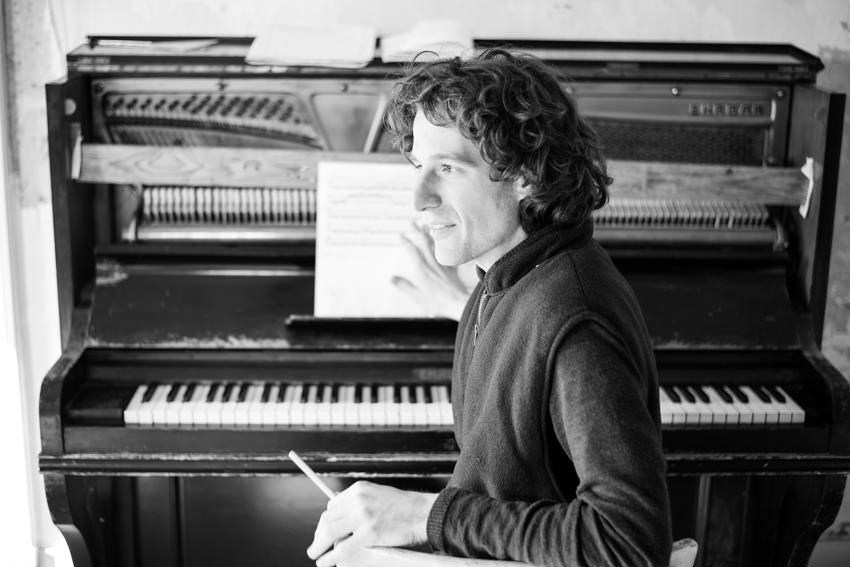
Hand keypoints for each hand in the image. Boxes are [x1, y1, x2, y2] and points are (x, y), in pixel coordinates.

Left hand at [306, 481, 437, 566]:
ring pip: (330, 532)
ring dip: (319, 545)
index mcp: (359, 489)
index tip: (322, 530)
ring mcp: (363, 516)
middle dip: (319, 533)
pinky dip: (329, 557)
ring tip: (315, 553)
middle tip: (316, 545)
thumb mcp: (378, 494)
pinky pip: (342, 547)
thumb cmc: (404, 507)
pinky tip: (324, 562)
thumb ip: (359, 502)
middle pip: (328, 518)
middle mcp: (358, 500)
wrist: (423, 513)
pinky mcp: (369, 533)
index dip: (325, 521)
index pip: (332, 505)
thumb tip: (340, 514)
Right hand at [392, 223, 472, 320]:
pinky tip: (444, 242)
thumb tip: (392, 278)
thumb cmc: (437, 302)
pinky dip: (443, 245)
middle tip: (412, 223)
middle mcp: (432, 264)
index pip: (412, 250)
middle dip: (417, 231)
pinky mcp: (451, 269)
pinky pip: (446, 253)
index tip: (400, 235)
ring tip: (425, 226)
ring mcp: (442, 265)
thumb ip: (404, 286)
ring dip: (429, 234)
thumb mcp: (416, 296)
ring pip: (435, 245)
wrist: (457, 304)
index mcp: (422, 269)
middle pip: (424, 243)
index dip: (406, 241)